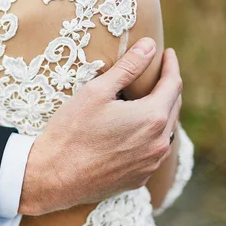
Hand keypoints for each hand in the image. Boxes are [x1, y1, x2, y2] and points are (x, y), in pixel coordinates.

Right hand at [20, 38, 182, 215]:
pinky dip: (150, 137)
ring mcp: (149, 165)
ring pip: (165, 132)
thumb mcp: (97, 91)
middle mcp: (158, 143)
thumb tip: (150, 45)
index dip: (171, 66)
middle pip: (173, 108)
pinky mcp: (138, 179)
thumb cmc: (71, 131)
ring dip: (160, 114)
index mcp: (152, 118)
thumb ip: (128, 67)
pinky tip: (136, 132)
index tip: (166, 53)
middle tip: (158, 74)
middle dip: (168, 88)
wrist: (53, 177)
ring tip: (149, 101)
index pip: (173, 84)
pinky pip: (152, 153)